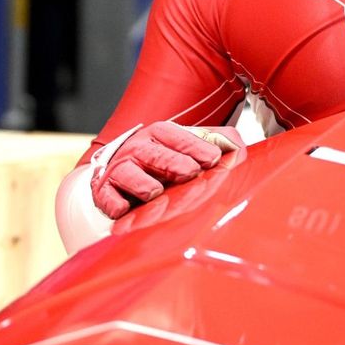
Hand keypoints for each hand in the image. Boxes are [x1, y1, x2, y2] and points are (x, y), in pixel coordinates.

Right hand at [90, 122, 242, 218]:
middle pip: (158, 156)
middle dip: (175, 164)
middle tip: (191, 173)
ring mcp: (120, 171)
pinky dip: (116, 206)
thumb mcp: (189, 146)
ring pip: (133, 177)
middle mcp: (138, 149)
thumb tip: (239, 147)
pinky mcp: (104, 193)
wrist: (117, 175)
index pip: (180, 138)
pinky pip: (110, 200)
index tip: (215, 159)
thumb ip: (218, 142)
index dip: (198, 148)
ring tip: (155, 191)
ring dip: (145, 186)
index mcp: (160, 133)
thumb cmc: (162, 161)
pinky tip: (124, 210)